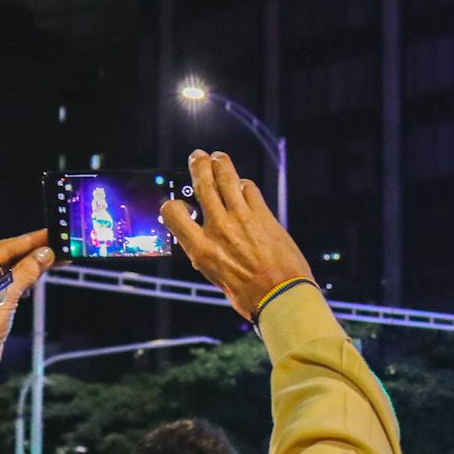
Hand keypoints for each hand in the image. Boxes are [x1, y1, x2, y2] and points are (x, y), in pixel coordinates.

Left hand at [0, 229, 56, 353]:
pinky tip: (34, 280)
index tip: (54, 233)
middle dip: (35, 251)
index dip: (32, 240)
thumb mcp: (5, 295)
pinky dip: (23, 280)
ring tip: (54, 260)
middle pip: (9, 257)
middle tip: (61, 245)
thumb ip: (25, 271)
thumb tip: (46, 253)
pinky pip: (8, 285)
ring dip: (31, 265)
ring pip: (10, 271)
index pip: (8, 246)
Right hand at [160, 152, 312, 319]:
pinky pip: (250, 190)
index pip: (172, 213)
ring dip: (221, 163)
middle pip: (203, 185)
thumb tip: (204, 243)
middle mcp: (218, 229)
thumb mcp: (215, 277)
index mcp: (201, 249)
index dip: (172, 206)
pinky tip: (243, 186)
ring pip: (227, 178)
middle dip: (199, 165)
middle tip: (198, 156)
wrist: (282, 297)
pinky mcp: (264, 215)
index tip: (179, 205)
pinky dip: (244, 185)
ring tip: (218, 157)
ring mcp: (242, 218)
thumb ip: (208, 254)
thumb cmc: (249, 296)